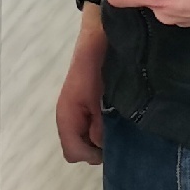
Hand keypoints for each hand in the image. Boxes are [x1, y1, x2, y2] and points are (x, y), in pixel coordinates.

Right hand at [56, 6, 106, 164]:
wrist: (99, 36)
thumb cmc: (96, 67)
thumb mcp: (99, 99)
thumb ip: (100, 127)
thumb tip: (104, 147)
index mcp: (66, 117)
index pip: (74, 153)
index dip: (93, 153)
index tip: (111, 141)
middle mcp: (70, 118)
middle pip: (82, 149)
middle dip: (101, 145)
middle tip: (119, 129)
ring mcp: (80, 112)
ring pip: (91, 138)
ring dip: (106, 134)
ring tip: (123, 120)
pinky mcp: (90, 105)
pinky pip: (96, 125)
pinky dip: (108, 123)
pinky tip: (121, 112)